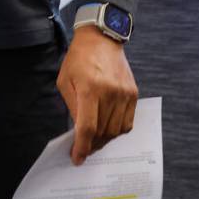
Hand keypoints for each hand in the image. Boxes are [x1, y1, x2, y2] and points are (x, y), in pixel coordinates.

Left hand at [56, 27, 137, 164]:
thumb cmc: (78, 60)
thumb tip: (79, 132)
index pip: (88, 127)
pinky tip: (108, 128)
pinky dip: (117, 130)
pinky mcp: (133, 94)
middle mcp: (110, 93)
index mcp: (90, 89)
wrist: (101, 39)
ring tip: (94, 140)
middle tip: (83, 150)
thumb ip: (72, 108)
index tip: (77, 158)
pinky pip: (127, 122)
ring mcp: (124, 94)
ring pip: (116, 130)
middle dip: (92, 145)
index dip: (82, 147)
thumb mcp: (65, 81)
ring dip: (104, 140)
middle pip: (103, 132)